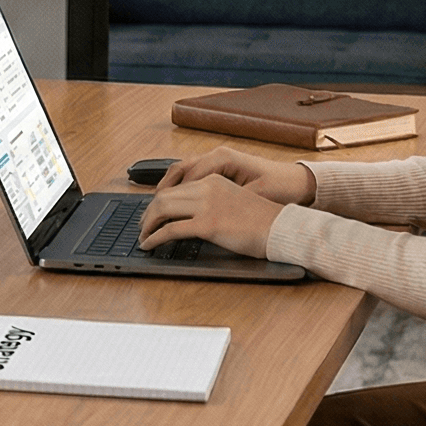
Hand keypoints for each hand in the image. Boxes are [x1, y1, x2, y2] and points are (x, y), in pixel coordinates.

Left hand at [139, 172, 288, 259]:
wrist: (282, 229)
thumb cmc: (263, 221)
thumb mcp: (233, 201)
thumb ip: (211, 202)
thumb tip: (189, 216)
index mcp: (214, 181)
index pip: (176, 187)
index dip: (158, 201)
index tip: (151, 213)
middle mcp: (207, 188)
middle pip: (164, 196)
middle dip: (148, 212)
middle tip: (142, 226)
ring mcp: (207, 205)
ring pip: (162, 210)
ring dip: (148, 224)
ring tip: (143, 236)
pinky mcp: (208, 224)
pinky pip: (171, 230)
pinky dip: (155, 238)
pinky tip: (149, 244)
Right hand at [158, 147, 316, 204]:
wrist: (297, 182)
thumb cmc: (280, 188)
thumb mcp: (254, 198)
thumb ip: (227, 204)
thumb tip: (201, 216)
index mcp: (223, 159)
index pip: (187, 176)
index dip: (171, 198)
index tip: (161, 215)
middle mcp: (217, 155)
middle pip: (178, 170)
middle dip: (162, 193)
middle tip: (150, 214)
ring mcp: (217, 159)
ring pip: (181, 170)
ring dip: (167, 188)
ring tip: (154, 208)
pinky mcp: (220, 168)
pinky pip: (191, 174)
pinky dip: (178, 186)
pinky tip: (172, 201)